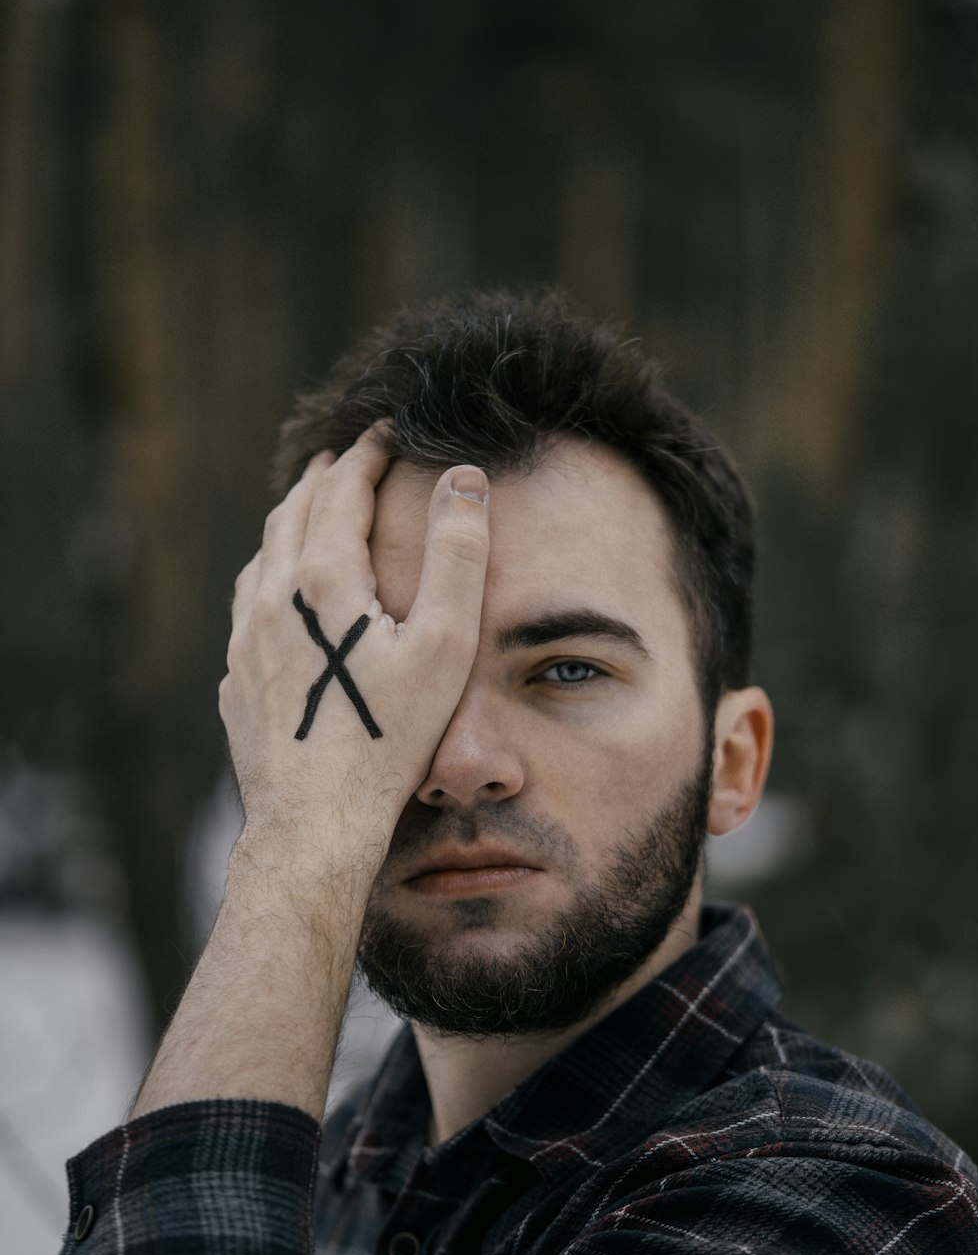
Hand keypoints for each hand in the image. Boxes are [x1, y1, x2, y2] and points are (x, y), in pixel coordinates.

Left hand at [220, 427, 489, 869]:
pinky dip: (269, 576)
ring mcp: (245, 642)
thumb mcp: (444, 644)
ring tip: (310, 512)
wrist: (315, 822)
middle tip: (345, 458)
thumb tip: (463, 477)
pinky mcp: (236, 682)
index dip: (366, 454)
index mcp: (323, 579)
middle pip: (292, 514)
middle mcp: (272, 600)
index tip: (385, 431)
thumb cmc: (390, 738)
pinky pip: (246, 608)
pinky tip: (279, 596)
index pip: (341, 490)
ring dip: (289, 523)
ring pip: (261, 558)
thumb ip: (459, 554)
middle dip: (322, 478)